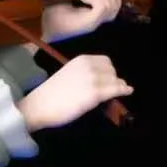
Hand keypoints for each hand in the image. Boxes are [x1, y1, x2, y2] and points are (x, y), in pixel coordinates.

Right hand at [16, 55, 132, 131]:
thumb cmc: (48, 95)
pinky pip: (115, 90)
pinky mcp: (95, 93)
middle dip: (114, 78)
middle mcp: (89, 65)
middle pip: (111, 70)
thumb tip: (97, 81)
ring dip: (118, 86)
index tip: (109, 78)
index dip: (109, 70)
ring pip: (115, 80)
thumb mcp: (67, 76)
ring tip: (121, 91)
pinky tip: (127, 92)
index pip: (105, 61)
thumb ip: (82, 74)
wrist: (38, 106)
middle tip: (114, 87)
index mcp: (81, 59)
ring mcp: (93, 79)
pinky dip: (124, 91)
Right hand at [41, 0, 122, 42]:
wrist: (51, 33)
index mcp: (87, 22)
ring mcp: (98, 21)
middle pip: (109, 6)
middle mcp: (95, 23)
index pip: (101, 8)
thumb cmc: (52, 21)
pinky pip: (112, 9)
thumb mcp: (55, 3)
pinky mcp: (98, 17)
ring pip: (113, 7)